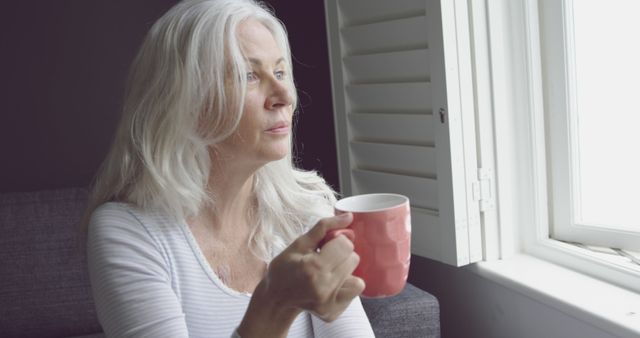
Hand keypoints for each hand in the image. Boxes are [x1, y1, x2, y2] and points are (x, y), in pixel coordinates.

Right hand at [237, 213, 364, 336]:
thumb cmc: (284, 269)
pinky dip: (346, 284)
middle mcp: (324, 287)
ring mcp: (329, 303)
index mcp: (314, 267)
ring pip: (357, 275)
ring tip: (328, 272)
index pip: (346, 245)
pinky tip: (331, 284)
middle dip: (341, 255)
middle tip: (325, 259)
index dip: (337, 241)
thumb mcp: (299, 244)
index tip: (326, 245)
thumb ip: (324, 227)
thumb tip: (349, 216)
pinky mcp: (333, 312)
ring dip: (345, 271)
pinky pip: (354, 291)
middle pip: (353, 259)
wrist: (275, 300)